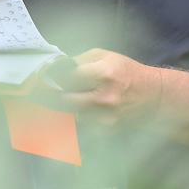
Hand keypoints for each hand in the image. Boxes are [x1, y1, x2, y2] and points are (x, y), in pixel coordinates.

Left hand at [43, 48, 163, 126]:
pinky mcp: (106, 131)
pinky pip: (81, 126)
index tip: (37, 81)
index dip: (49, 80)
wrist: (154, 97)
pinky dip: (73, 119)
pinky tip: (73, 114)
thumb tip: (55, 68)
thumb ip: (79, 61)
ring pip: (70, 115)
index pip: (67, 79)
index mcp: (103, 74)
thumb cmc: (127, 72)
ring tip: (52, 104)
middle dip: (47, 98)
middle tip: (33, 96)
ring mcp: (105, 118)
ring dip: (60, 110)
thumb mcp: (106, 56)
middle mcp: (104, 98)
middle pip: (63, 101)